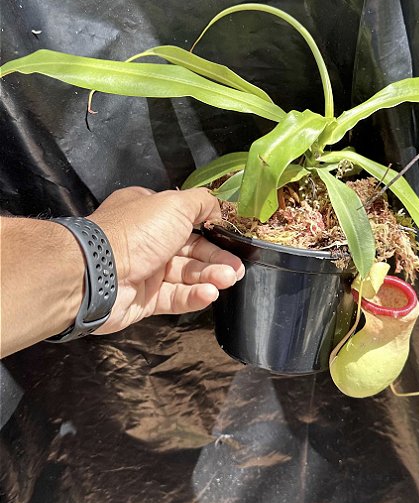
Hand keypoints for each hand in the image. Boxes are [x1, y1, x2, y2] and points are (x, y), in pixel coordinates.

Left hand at [91, 186, 243, 333]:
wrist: (97, 273)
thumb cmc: (134, 232)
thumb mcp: (174, 204)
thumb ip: (201, 203)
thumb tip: (218, 209)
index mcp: (149, 212)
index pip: (187, 220)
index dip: (211, 229)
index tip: (232, 239)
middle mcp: (146, 240)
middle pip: (191, 250)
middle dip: (216, 258)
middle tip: (237, 268)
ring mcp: (145, 270)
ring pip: (185, 275)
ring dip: (209, 277)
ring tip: (228, 279)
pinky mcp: (144, 299)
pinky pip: (174, 297)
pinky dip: (194, 296)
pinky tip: (209, 294)